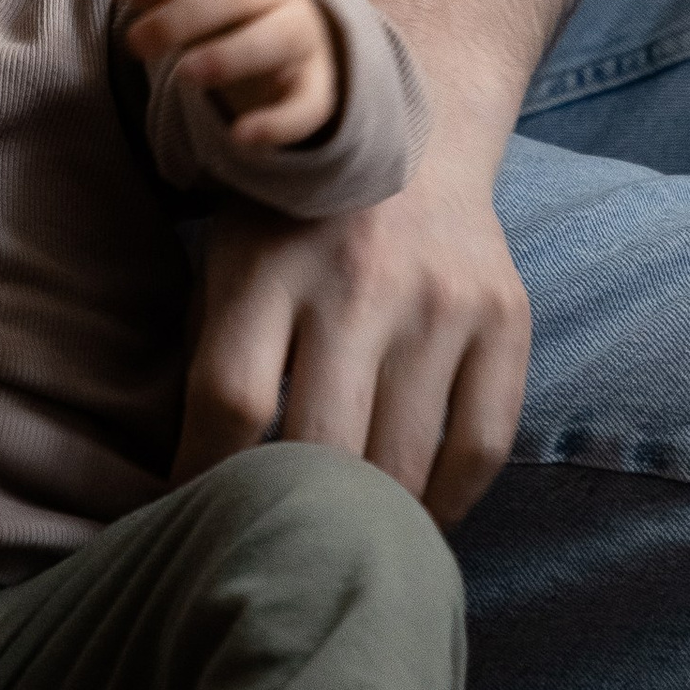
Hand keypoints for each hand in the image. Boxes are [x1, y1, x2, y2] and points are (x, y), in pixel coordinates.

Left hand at [77, 0, 342, 150]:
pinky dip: (278, 122)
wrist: (288, 40)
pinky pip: (307, 103)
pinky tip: (241, 138)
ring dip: (231, 55)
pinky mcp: (313, 86)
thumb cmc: (215, 3)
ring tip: (184, 77)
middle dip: (185, 15)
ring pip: (278, 37)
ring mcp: (301, 34)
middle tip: (135, 44)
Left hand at [176, 103, 529, 522]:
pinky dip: (448, 504)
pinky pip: (481, 446)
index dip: (204, 478)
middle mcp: (359, 280)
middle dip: (291, 518)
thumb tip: (185, 484)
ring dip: (369, 524)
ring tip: (343, 551)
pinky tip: (414, 520)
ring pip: (403, 461)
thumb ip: (210, 357)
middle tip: (277, 553)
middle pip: (320, 446)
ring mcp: (440, 299)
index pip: (230, 402)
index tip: (197, 517)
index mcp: (269, 264)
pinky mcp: (504, 317)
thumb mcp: (227, 261)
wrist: (409, 135)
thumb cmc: (292, 225)